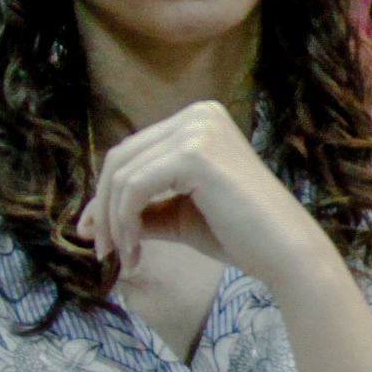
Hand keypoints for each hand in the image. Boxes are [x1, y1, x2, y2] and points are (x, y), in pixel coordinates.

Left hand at [73, 99, 339, 296]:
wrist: (284, 253)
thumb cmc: (240, 235)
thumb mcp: (177, 216)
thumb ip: (138, 209)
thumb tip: (87, 223)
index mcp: (198, 121)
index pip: (133, 152)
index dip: (106, 195)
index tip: (99, 237)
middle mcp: (198, 114)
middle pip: (121, 158)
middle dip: (103, 208)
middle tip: (102, 251)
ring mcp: (197, 130)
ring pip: (123, 175)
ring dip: (114, 222)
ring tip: (125, 257)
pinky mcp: (194, 154)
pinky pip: (135, 188)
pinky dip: (124, 223)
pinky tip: (134, 252)